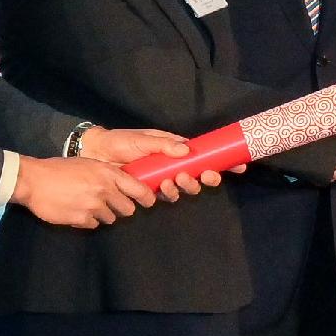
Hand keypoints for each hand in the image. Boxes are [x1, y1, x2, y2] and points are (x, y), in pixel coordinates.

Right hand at [11, 153, 146, 228]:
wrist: (34, 181)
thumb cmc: (60, 169)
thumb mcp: (89, 164)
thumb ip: (108, 175)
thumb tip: (124, 185)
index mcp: (108, 174)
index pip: (139, 190)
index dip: (145, 198)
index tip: (147, 202)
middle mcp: (104, 190)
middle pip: (128, 209)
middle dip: (121, 208)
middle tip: (110, 204)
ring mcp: (93, 206)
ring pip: (111, 218)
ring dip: (102, 214)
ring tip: (87, 204)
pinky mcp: (81, 219)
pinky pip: (93, 224)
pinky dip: (87, 220)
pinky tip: (76, 210)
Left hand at [75, 125, 214, 196]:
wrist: (97, 154)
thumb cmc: (121, 142)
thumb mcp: (144, 139)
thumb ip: (165, 144)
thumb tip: (187, 150)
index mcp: (176, 149)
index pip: (203, 155)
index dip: (221, 162)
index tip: (238, 166)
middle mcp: (173, 165)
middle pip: (199, 175)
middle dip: (206, 178)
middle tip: (204, 175)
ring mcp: (162, 179)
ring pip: (185, 188)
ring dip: (186, 186)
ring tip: (175, 179)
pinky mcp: (149, 191)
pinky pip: (166, 196)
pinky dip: (167, 193)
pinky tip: (161, 188)